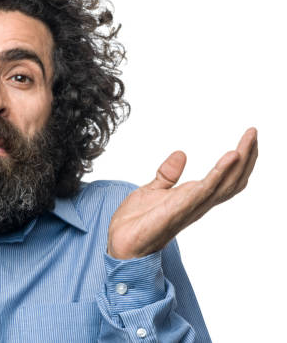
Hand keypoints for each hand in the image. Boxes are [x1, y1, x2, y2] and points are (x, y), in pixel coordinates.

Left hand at [107, 127, 257, 259]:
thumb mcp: (152, 190)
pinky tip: (231, 156)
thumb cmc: (136, 223)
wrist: (121, 243)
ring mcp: (192, 206)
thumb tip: (181, 153)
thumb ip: (168, 174)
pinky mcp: (180, 208)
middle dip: (247, 157)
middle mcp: (198, 203)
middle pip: (232, 180)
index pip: (225, 179)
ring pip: (226, 184)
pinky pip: (206, 189)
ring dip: (241, 161)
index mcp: (194, 198)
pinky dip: (220, 172)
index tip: (247, 138)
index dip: (239, 161)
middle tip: (254, 133)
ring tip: (249, 139)